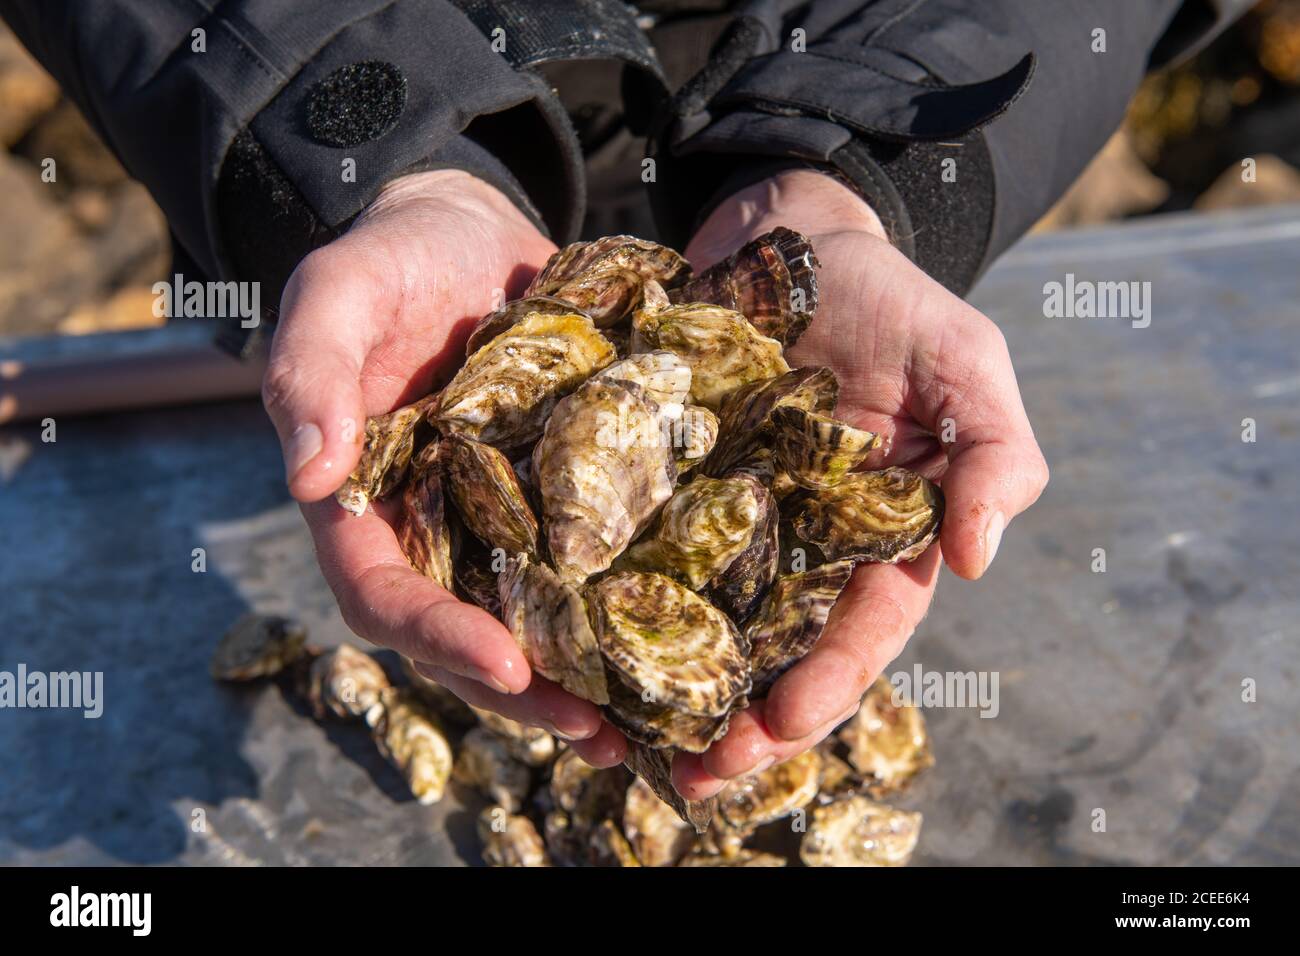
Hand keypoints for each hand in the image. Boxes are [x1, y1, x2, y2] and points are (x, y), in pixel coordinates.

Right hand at [262, 170, 625, 765]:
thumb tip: (310, 476)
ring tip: (649, 719)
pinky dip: (625, 605)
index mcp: (363, 503)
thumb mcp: (338, 290)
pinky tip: (684, 636)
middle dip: (527, 689)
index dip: (439, 637)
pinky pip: (587, 563)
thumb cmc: (392, 257)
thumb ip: (310, 371)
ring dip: (583, 674)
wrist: (465, 232)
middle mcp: (430, 529)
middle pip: (466, 634)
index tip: (508, 663)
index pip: (386, 592)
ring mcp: (496, 520)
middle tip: (599, 730)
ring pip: (533, 618)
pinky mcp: (560, 498)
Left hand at [671, 169, 1048, 797]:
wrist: (786, 235)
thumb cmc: (888, 297)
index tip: (779, 725)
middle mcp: (800, 544)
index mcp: (877, 534)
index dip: (827, 684)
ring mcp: (726, 519)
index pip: (860, 628)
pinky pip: (638, 553)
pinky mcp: (663, 485)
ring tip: (625, 745)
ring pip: (701, 623)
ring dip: (671, 687)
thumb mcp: (964, 359)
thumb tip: (978, 559)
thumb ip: (994, 451)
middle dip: (740, 720)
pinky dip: (615, 604)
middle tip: (692, 776)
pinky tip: (580, 648)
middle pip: (773, 651)